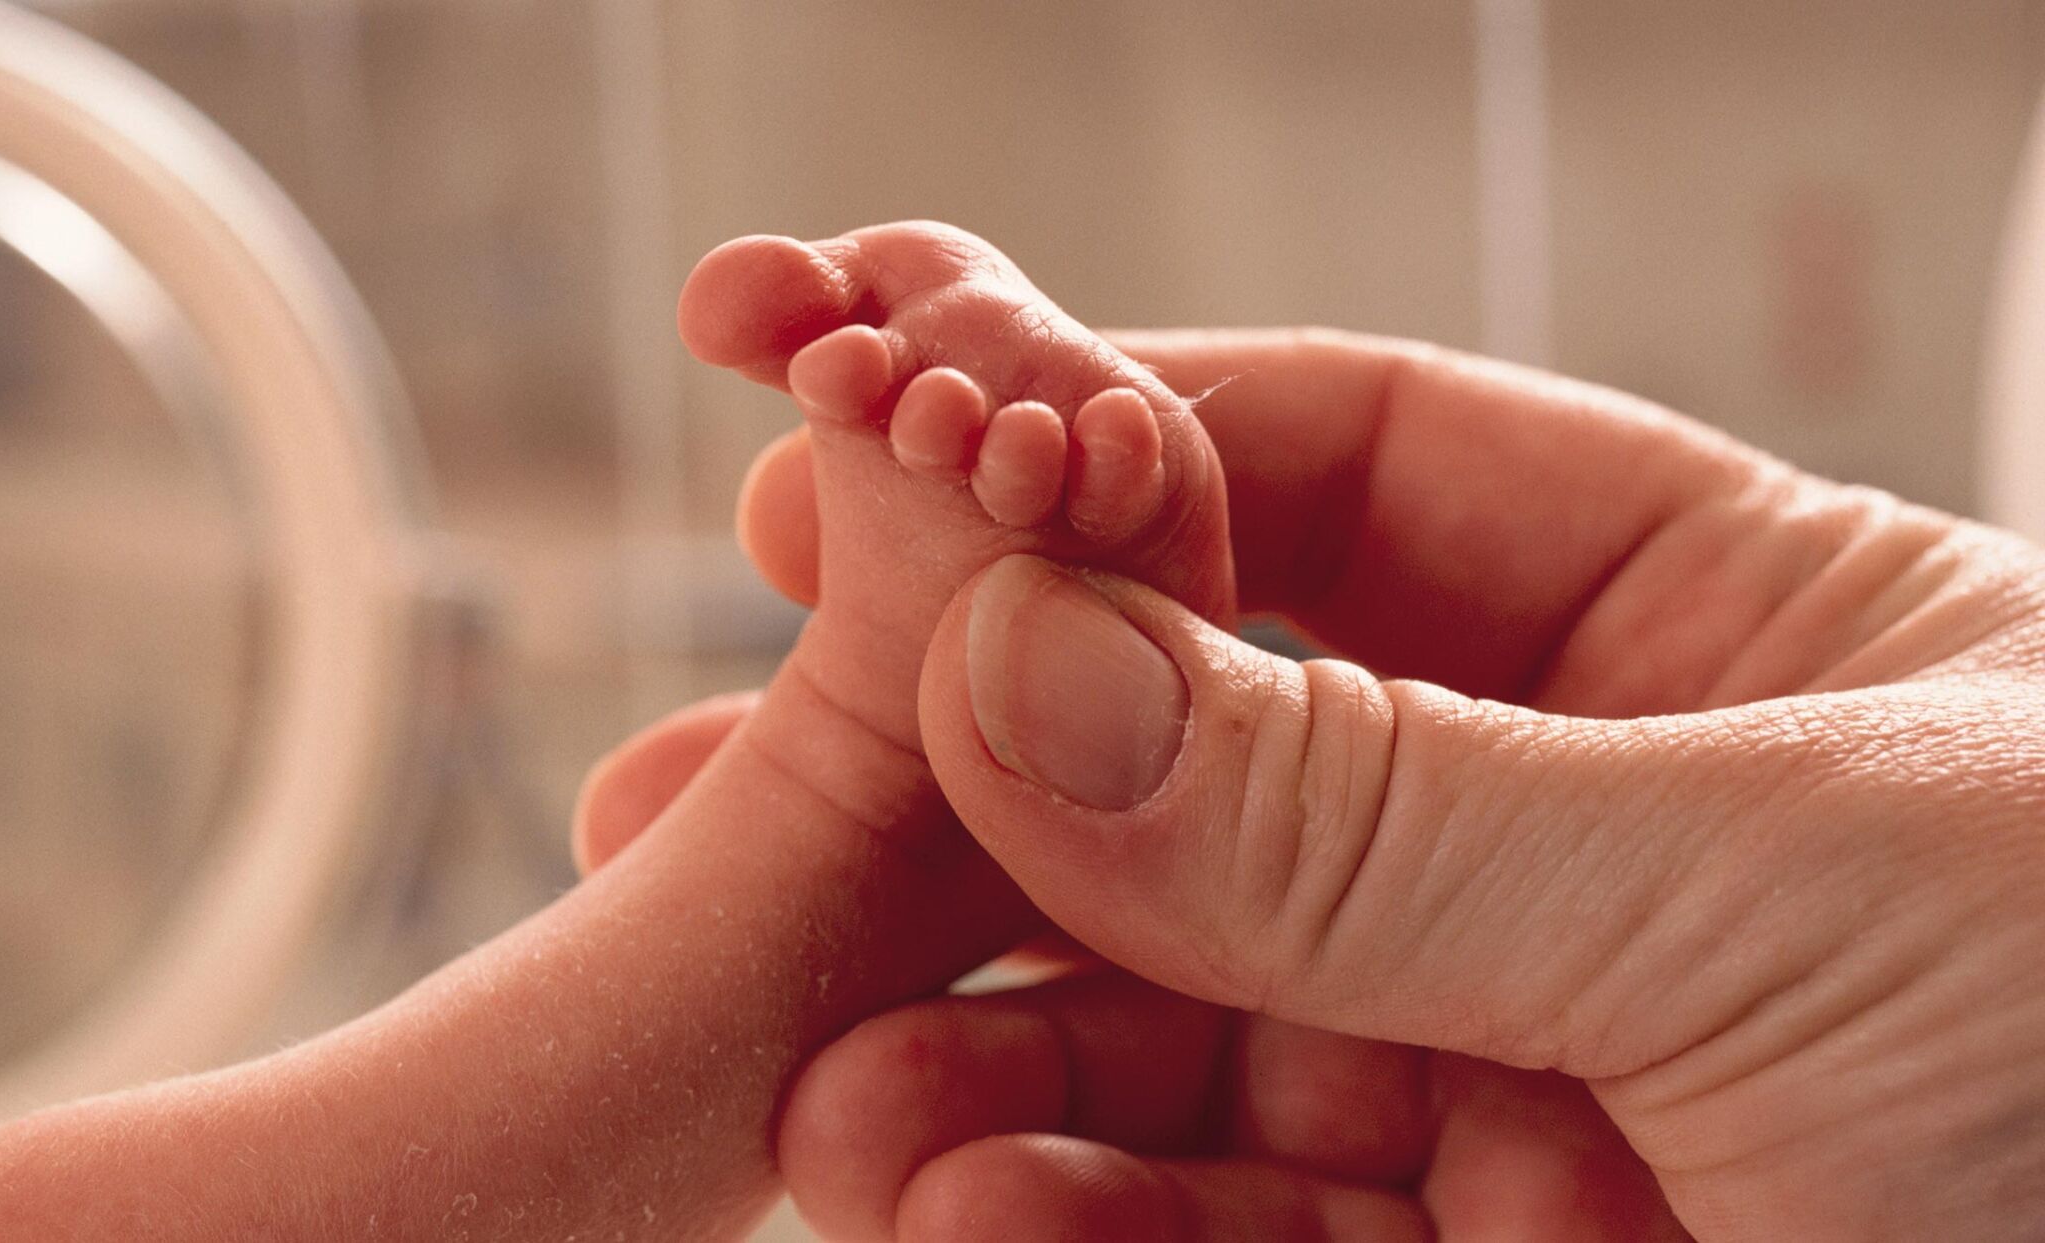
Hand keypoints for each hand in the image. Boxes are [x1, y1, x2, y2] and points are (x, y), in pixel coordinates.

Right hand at [581, 329, 2044, 1239]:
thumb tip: (1022, 656)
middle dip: (969, 785)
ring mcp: (1520, 1058)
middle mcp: (1585, 826)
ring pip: (1176, 1014)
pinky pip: (1222, 1227)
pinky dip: (1072, 1220)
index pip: (1341, 472)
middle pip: (1204, 749)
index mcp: (1716, 632)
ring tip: (822, 1096)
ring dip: (981, 1046)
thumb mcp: (1794, 888)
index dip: (1100, 460)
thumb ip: (1381, 799)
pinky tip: (945, 1206)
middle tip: (729, 789)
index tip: (877, 475)